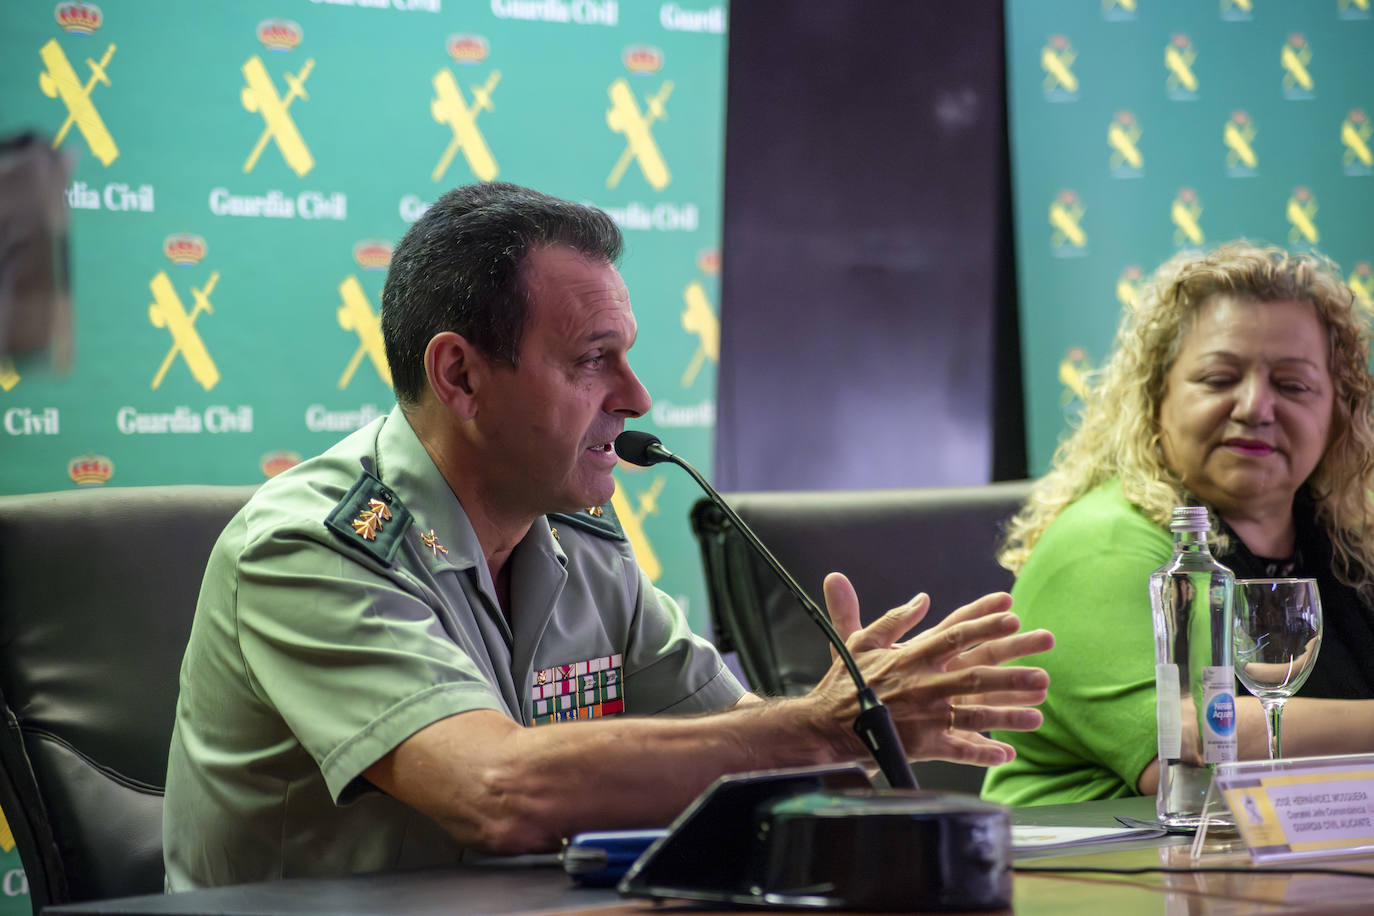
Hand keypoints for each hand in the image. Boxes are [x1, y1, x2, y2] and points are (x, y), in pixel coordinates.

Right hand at [811, 572, 1051, 766]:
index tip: (1013, 616)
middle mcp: (922, 683)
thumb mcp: (861, 643)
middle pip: (975, 676)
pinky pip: (958, 749)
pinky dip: (983, 753)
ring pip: (974, 715)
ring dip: (1007, 716)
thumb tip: (921, 598)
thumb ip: (893, 619)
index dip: (984, 625)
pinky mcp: (921, 744)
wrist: (825, 727)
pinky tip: (1007, 754)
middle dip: (1011, 675)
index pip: (954, 635)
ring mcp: (924, 715)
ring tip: (1038, 715)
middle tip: (1043, 671)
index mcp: (911, 656)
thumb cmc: (845, 683)